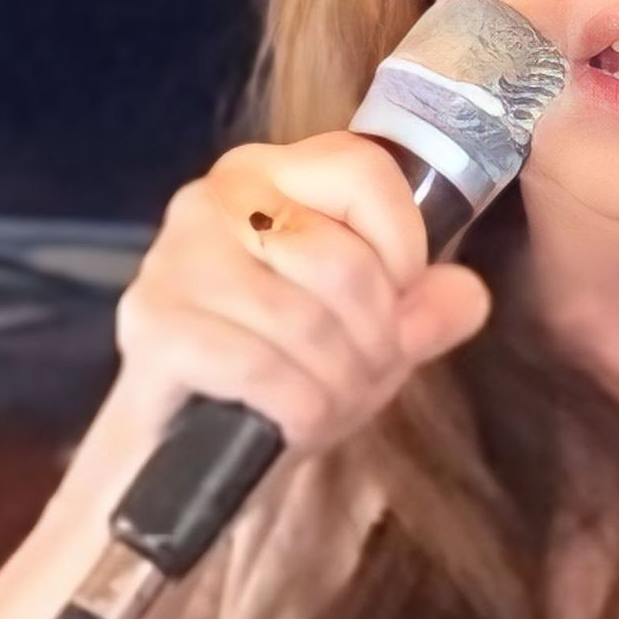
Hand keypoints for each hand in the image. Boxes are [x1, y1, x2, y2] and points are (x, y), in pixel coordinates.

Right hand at [110, 134, 492, 460]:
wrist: (191, 448)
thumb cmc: (284, 369)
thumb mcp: (373, 335)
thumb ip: (428, 309)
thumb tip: (465, 295)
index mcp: (269, 173)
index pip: (364, 170)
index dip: (404, 246)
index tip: (400, 303)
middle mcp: (212, 199)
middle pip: (340, 261)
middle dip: (374, 341)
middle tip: (365, 375)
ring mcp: (174, 260)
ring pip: (303, 322)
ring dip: (337, 384)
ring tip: (329, 406)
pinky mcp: (153, 326)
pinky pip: (258, 367)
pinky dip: (295, 408)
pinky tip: (291, 423)